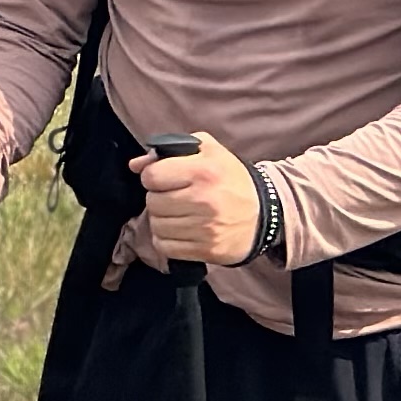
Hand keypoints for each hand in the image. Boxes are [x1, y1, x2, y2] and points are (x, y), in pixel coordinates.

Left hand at [130, 137, 257, 266]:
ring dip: (163, 220)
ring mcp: (206, 228)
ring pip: (156, 226)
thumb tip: (135, 165)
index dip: (153, 177)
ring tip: (179, 214)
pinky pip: (165, 247)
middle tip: (174, 198)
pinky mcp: (207, 250)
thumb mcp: (209, 152)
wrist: (264, 215)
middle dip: (159, 199)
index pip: (151, 176)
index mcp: (204, 171)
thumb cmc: (231, 179)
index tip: (165, 179)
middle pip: (152, 203)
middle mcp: (204, 200)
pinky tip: (181, 231)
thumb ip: (170, 150)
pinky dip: (167, 240)